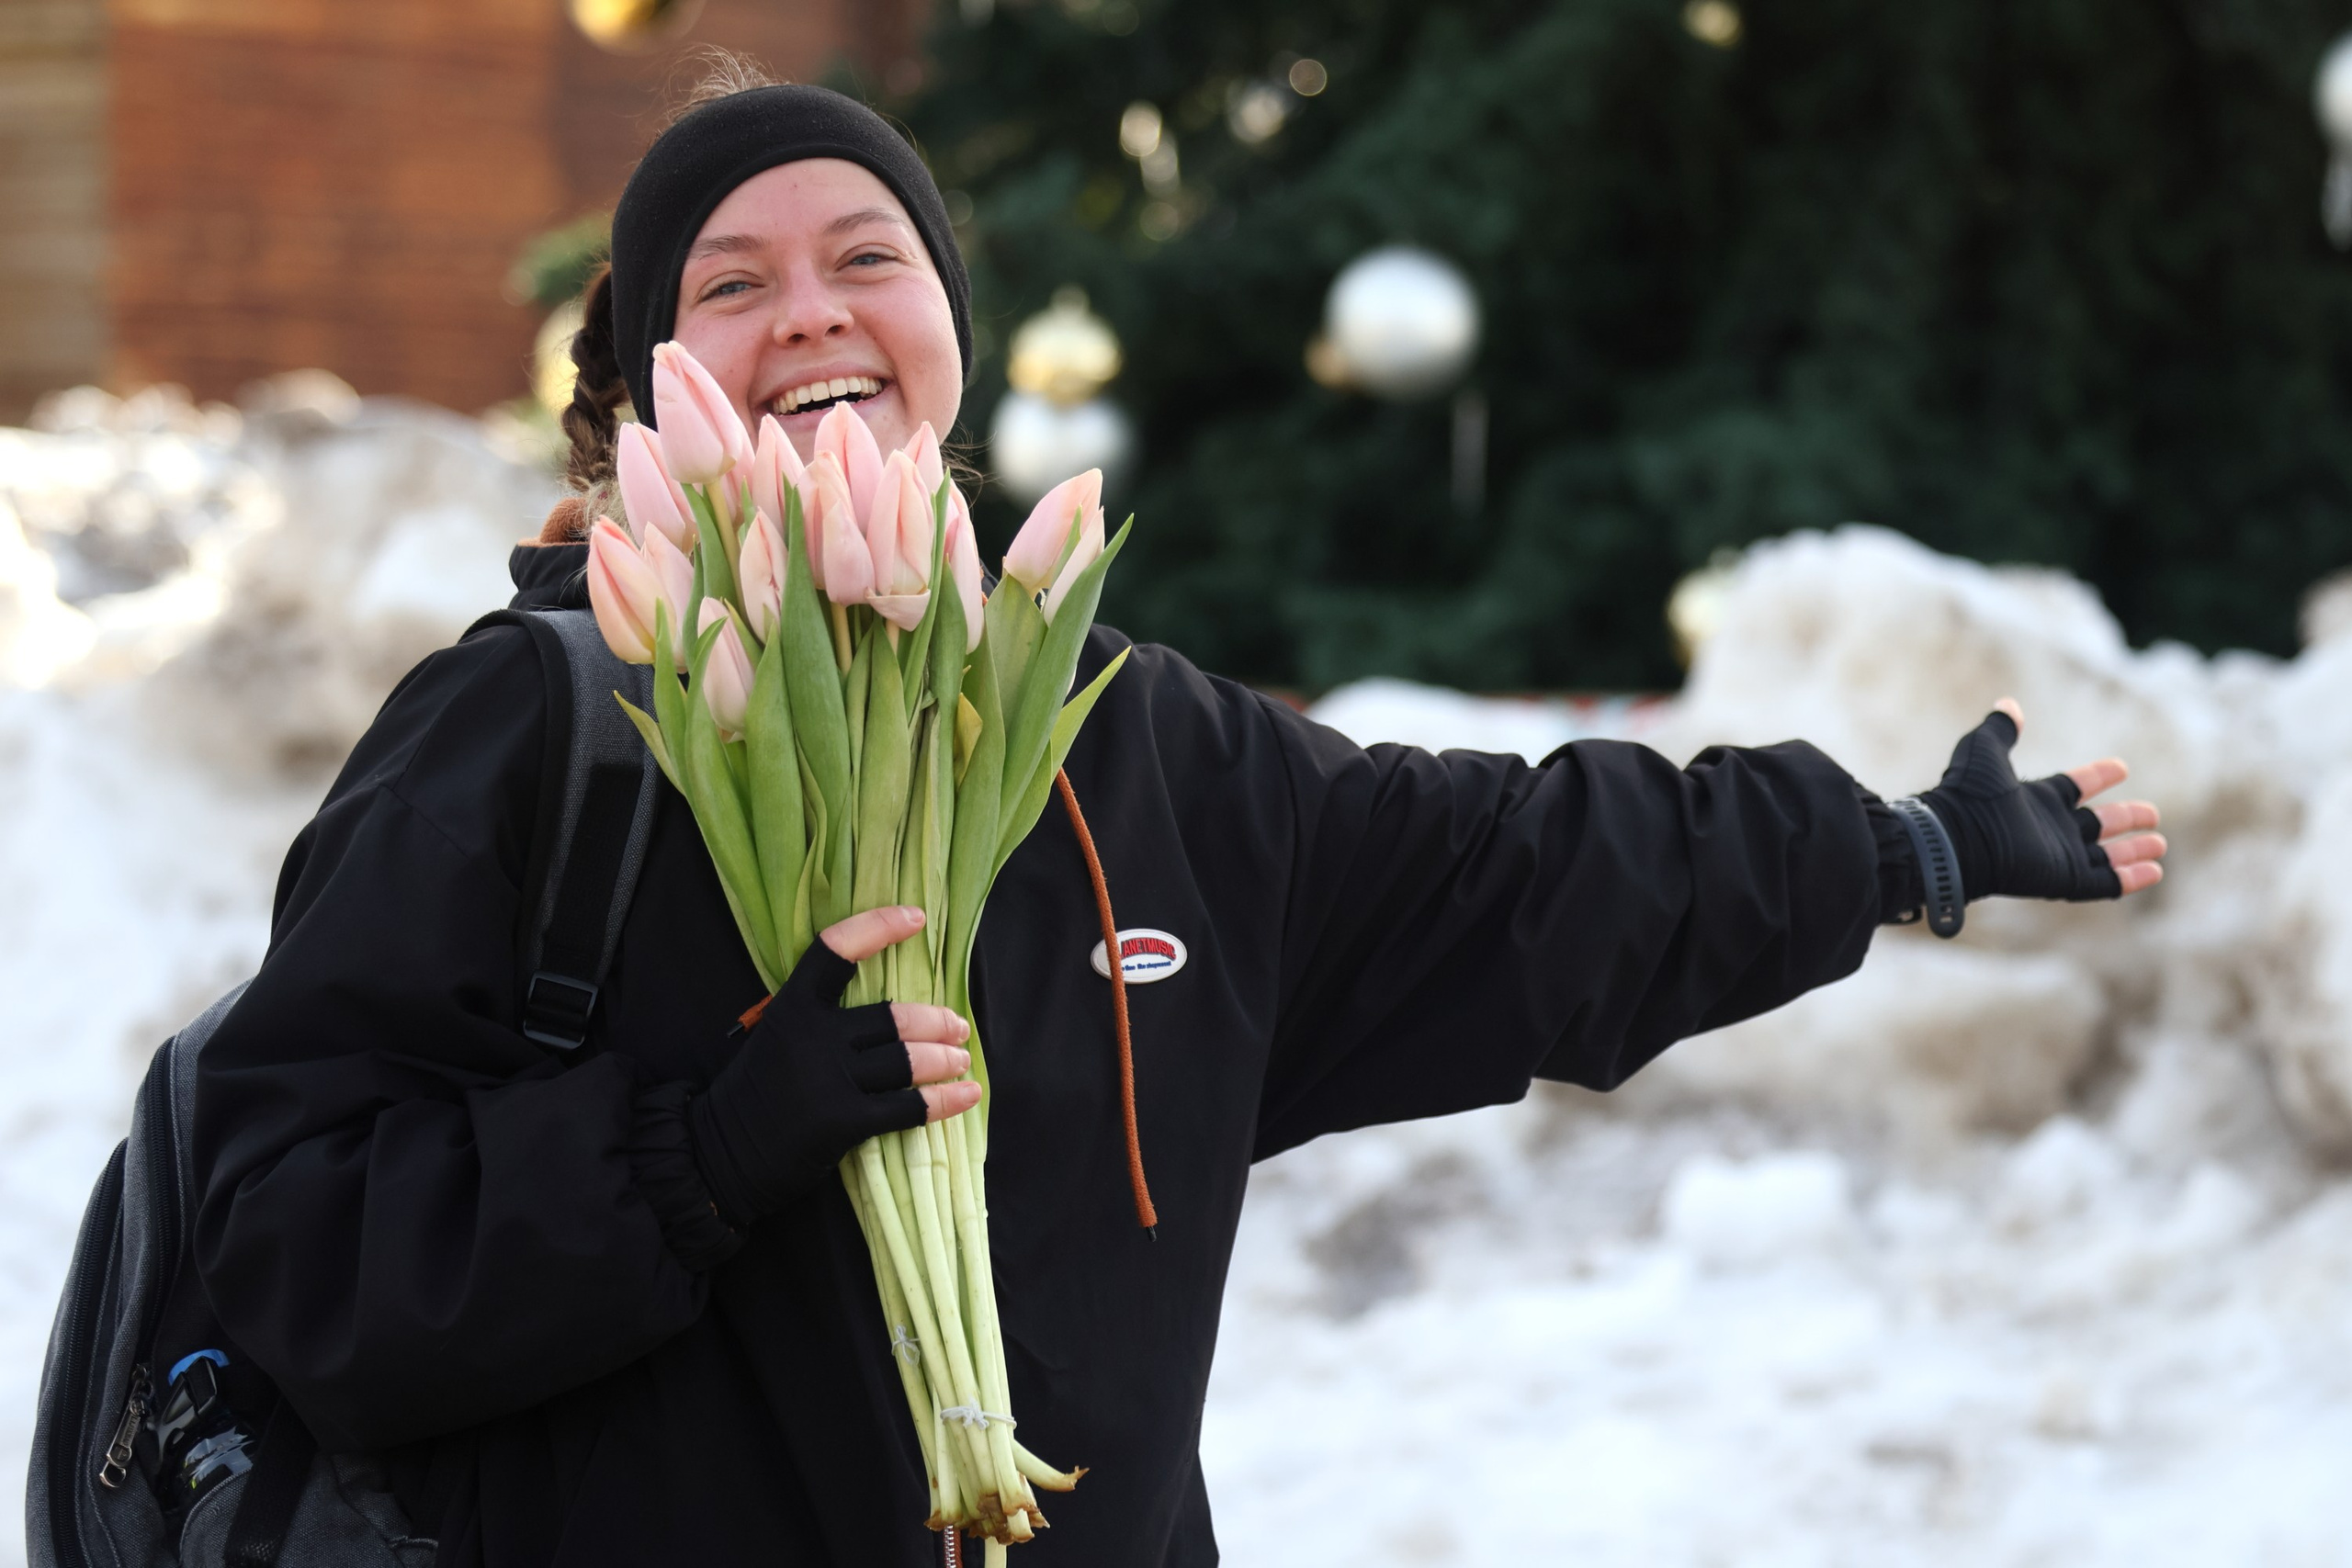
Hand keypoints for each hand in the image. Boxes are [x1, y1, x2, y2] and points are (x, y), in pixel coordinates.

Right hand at [687, 906, 979, 1227]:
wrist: (718, 1154)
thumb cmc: (754, 1092)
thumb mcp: (775, 1037)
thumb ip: (818, 1018)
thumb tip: (888, 1012)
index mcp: (791, 1005)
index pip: (837, 949)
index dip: (879, 926)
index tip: (916, 918)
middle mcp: (811, 1036)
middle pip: (893, 1018)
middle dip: (936, 1023)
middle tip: (959, 1028)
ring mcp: (827, 1080)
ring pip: (906, 1061)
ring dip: (945, 1060)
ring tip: (961, 1061)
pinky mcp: (841, 1123)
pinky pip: (907, 1107)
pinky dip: (943, 1101)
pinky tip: (966, 1096)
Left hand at [1921, 697, 2166, 902]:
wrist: (1957, 835)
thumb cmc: (1969, 793)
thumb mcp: (1984, 750)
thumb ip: (1999, 729)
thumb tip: (2008, 704)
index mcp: (2034, 800)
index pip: (2073, 788)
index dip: (2097, 777)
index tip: (2121, 768)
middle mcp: (2049, 829)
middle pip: (2096, 824)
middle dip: (2125, 818)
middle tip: (2153, 813)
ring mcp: (2057, 856)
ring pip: (2105, 856)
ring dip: (2133, 850)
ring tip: (2160, 844)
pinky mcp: (2062, 879)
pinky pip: (2103, 883)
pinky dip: (2129, 879)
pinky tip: (2155, 871)